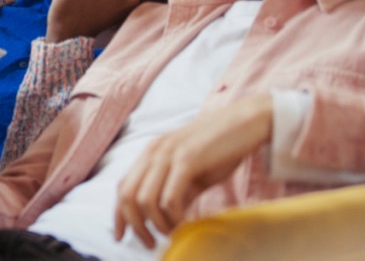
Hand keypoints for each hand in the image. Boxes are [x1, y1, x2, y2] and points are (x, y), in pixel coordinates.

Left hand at [114, 94, 273, 248]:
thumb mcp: (194, 173)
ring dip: (156, 223)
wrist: (246, 122)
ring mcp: (169, 153)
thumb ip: (177, 193)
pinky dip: (172, 216)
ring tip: (170, 232)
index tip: (119, 236)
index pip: (122, 186)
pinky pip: (169, 197)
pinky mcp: (187, 159)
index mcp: (151, 152)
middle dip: (135, 225)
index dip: (117, 214)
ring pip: (144, 199)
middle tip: (150, 243)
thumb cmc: (222, 149)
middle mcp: (154, 151)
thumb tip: (166, 219)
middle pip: (127, 195)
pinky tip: (182, 222)